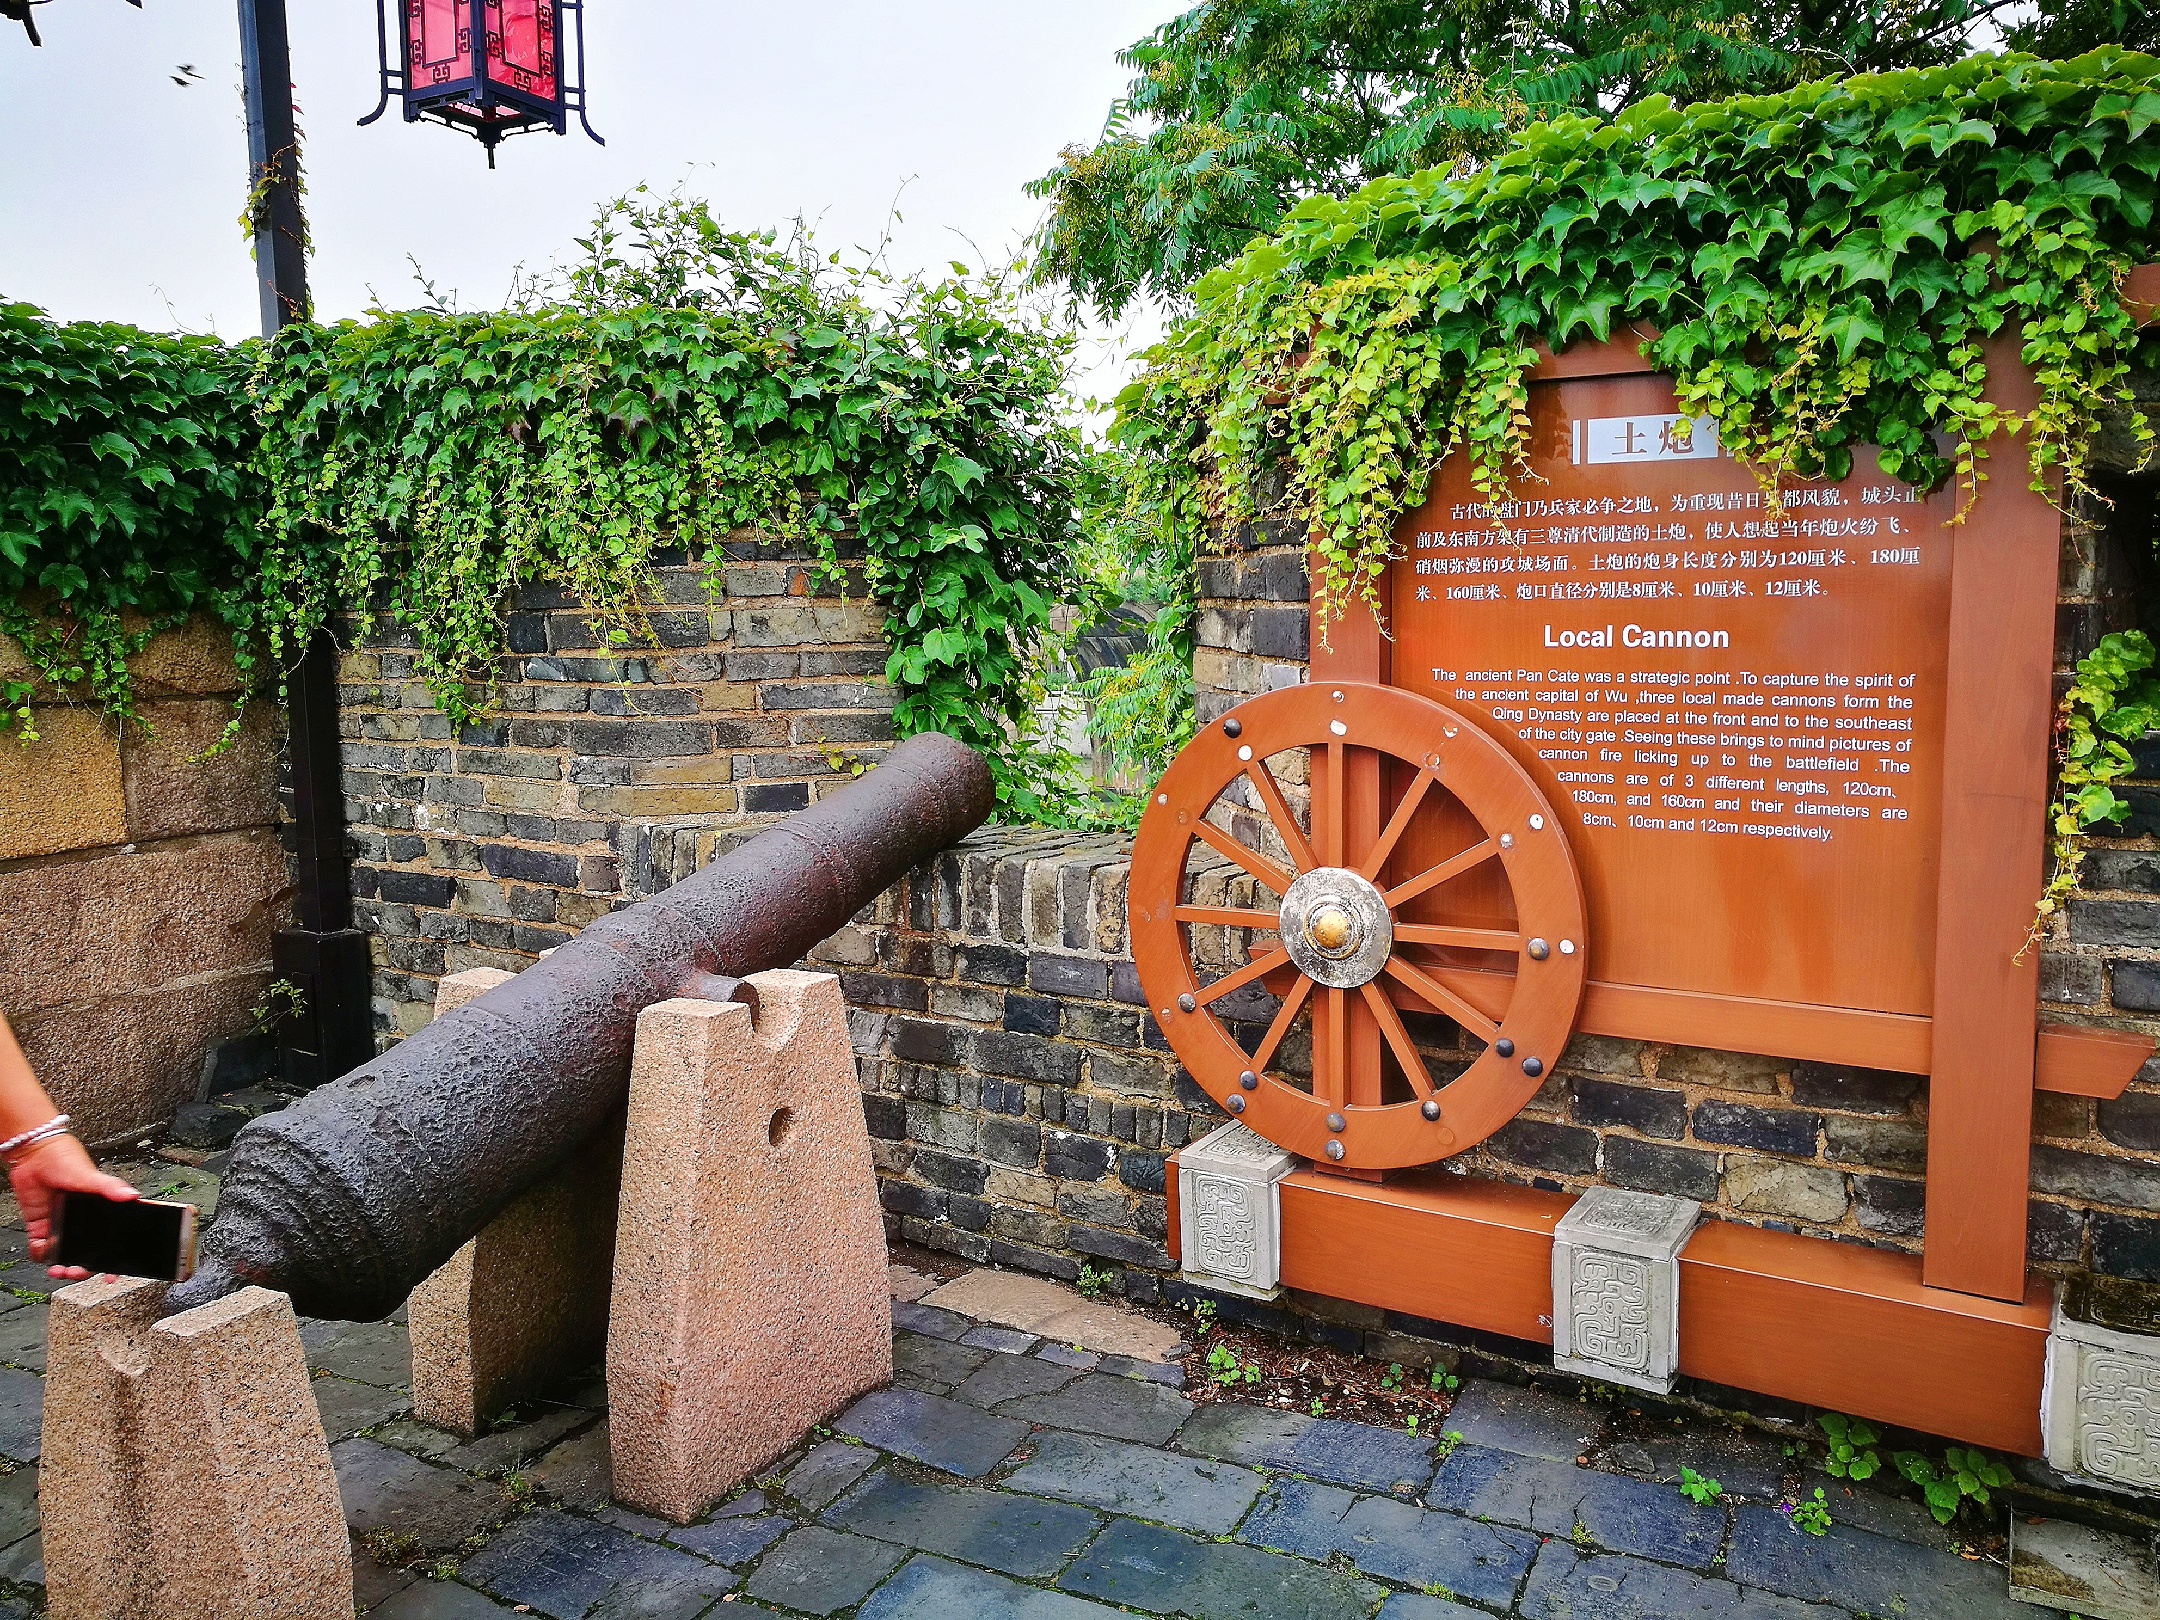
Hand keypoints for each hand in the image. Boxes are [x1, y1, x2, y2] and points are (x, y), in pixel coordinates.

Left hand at [9, 1134, 136, 1279]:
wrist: (33, 1155)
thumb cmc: (64, 1159)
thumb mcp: (89, 1175)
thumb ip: (109, 1187)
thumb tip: (131, 1196)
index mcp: (101, 1211)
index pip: (113, 1240)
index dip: (114, 1259)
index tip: (111, 1273)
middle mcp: (83, 1221)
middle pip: (88, 1253)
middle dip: (84, 1268)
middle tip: (78, 1272)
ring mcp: (62, 1225)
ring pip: (65, 1255)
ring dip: (62, 1266)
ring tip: (59, 1269)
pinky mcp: (42, 1226)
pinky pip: (42, 1248)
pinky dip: (41, 1255)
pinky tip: (43, 1252)